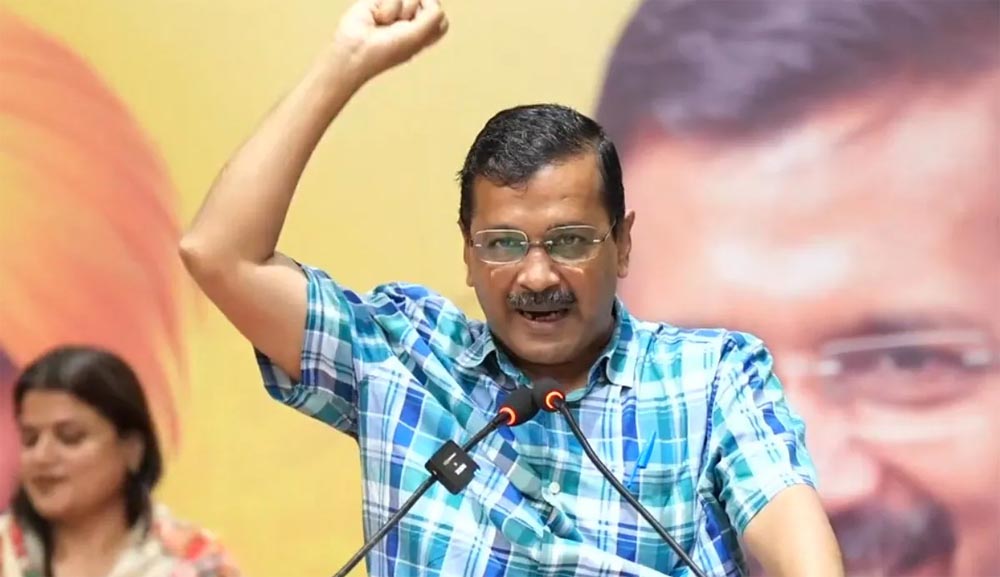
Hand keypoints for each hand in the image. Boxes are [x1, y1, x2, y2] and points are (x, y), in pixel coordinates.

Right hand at [331, 0, 448, 82]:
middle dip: (414, 13)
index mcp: (423, 31)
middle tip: (401, 27)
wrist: (357, 49)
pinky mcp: (380, 0)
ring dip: (398, 12)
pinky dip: (388, 7)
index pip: (438, 15)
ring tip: (386, 24)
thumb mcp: (419, 36)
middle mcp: (410, 18)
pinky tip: (378, 17)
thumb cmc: (387, 50)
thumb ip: (434, 14)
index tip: (417, 29)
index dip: (431, 16)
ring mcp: (396, 8)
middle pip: (426, 1)